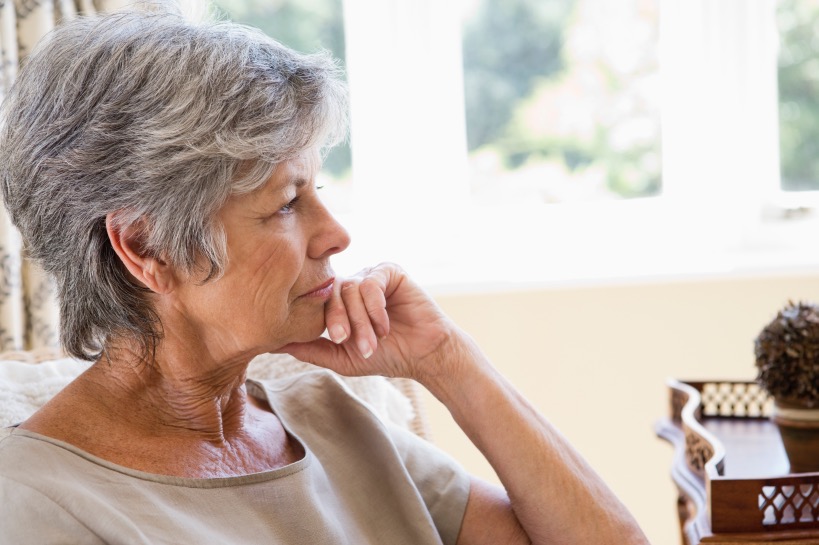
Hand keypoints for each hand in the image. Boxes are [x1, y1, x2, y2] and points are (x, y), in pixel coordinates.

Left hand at [279, 263, 457, 381]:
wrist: (423, 355)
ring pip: (352, 289)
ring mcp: (370, 276)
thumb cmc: (385, 357)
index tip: (339, 341)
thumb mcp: (340, 358)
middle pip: (333, 293)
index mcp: (338, 302)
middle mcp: (352, 285)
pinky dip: (376, 307)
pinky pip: (371, 282)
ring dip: (362, 319)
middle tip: (351, 342)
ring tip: (375, 340)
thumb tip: (273, 344)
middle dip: (342, 321)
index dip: (326, 321)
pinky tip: (386, 325)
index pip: (318, 302)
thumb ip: (308, 349)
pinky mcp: (390, 271)